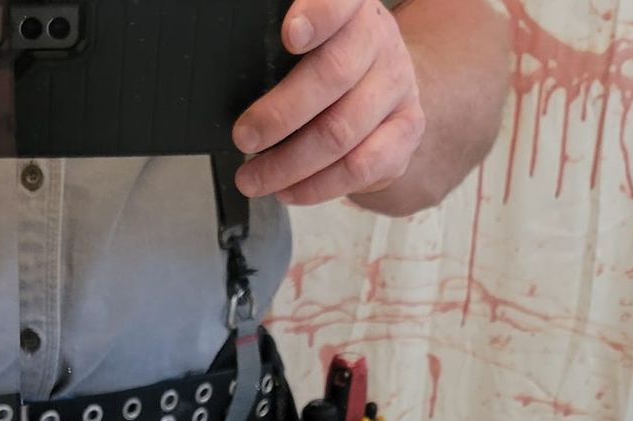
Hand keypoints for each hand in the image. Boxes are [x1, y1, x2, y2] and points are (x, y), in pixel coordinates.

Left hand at [232, 0, 426, 205]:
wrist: (382, 81)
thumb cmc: (325, 59)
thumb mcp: (303, 40)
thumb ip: (274, 49)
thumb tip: (225, 82)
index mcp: (351, 8)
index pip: (340, 3)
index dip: (318, 17)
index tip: (290, 35)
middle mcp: (379, 41)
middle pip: (333, 76)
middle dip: (280, 115)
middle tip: (243, 138)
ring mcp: (397, 86)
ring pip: (342, 131)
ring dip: (289, 163)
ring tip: (253, 178)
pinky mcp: (406, 130)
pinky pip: (361, 167)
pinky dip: (318, 186)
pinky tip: (289, 190)